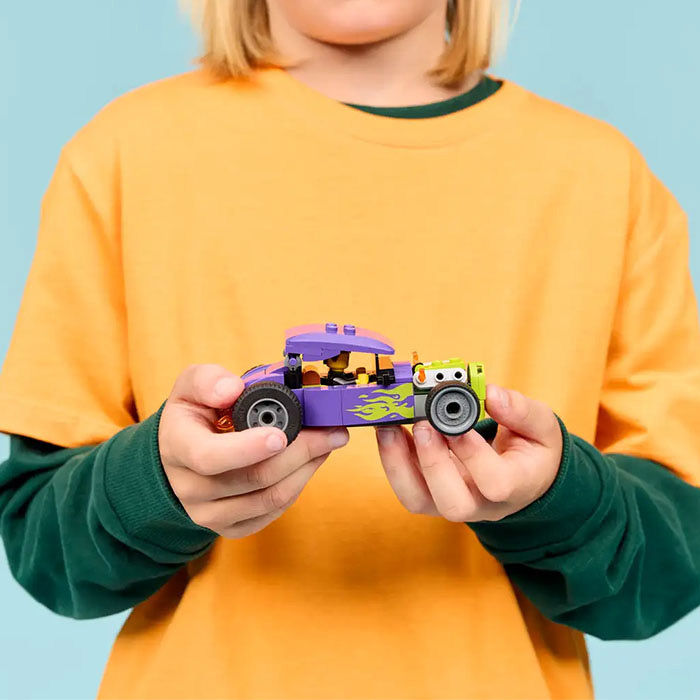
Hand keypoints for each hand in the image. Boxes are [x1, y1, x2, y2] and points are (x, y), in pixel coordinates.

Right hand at [158, 364, 348, 537]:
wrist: (180, 454)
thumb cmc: (193, 415)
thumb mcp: (191, 387)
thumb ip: (208, 381)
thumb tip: (232, 389)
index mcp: (177, 447)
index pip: (209, 457)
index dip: (248, 449)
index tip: (281, 435)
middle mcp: (189, 487)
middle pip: (253, 478)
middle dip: (299, 452)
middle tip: (329, 431)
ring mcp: (209, 512)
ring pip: (270, 497)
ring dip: (307, 468)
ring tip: (327, 442)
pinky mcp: (231, 527)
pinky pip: (273, 511)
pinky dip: (299, 484)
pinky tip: (311, 461)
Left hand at [375, 384, 562, 521]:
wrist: (526, 477)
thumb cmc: (533, 450)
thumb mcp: (541, 427)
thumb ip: (521, 410)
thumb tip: (491, 394)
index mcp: (516, 487)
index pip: (496, 484)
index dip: (473, 455)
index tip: (459, 424)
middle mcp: (482, 504)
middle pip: (453, 504)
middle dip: (431, 463)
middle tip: (422, 425)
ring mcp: (453, 503)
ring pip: (418, 501)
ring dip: (398, 463)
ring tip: (390, 427)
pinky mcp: (432, 495)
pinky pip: (406, 487)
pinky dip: (392, 459)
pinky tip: (391, 430)